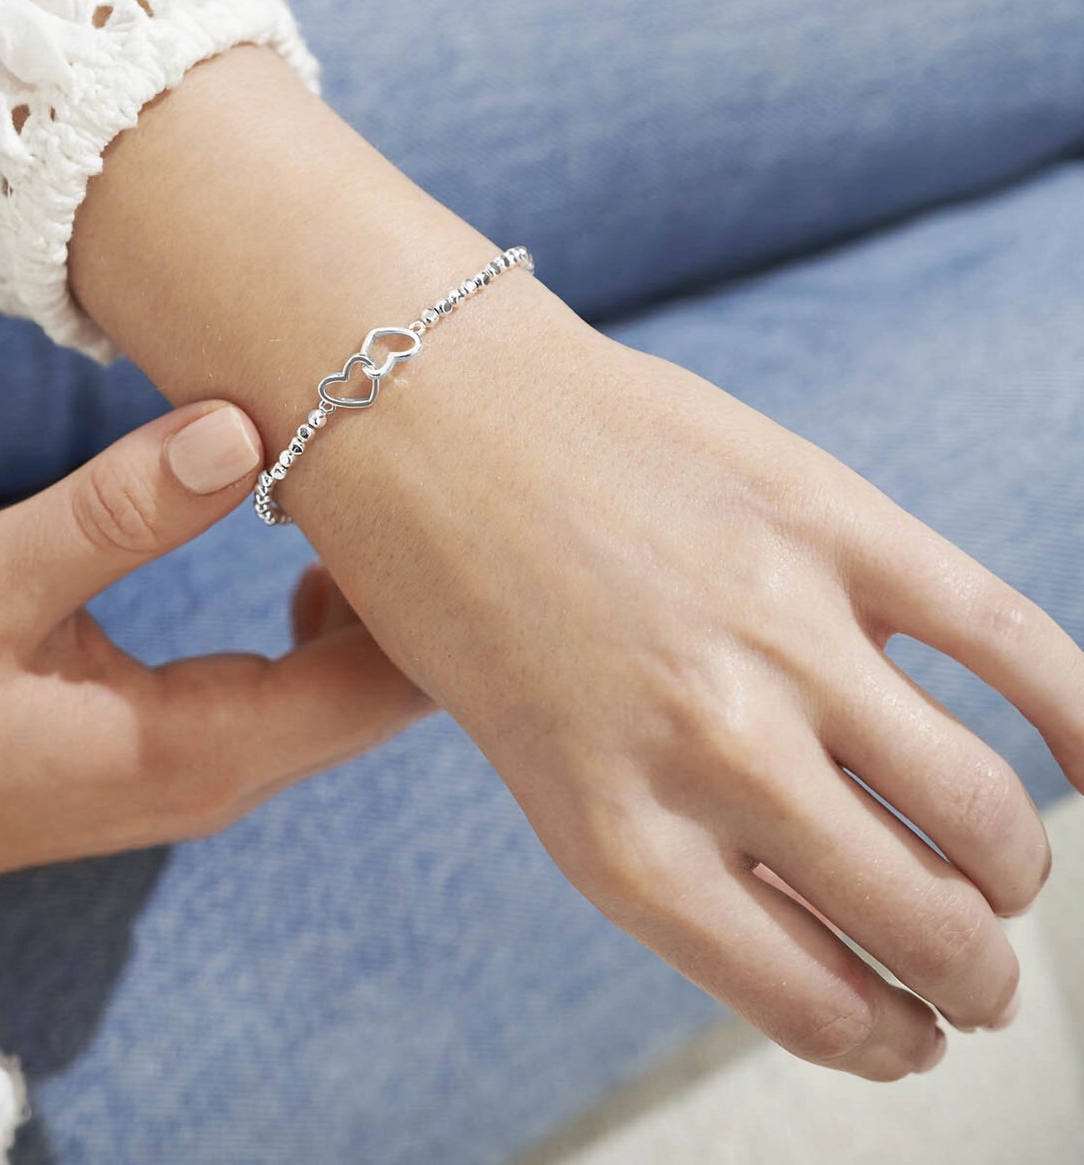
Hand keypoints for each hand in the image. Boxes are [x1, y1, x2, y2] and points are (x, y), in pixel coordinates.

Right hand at [0, 400, 429, 984]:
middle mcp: (227, 775)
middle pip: (386, 689)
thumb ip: (119, 512)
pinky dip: (315, 618)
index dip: (429, 582)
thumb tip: (246, 428)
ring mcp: (205, 771)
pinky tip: (287, 541)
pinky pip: (293, 689)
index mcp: (203, 746)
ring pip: (345, 689)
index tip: (413, 468)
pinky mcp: (175, 752)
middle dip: (412, 580)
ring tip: (338, 480)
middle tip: (388, 450)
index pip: (386, 682)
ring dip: (364, 593)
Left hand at [298, 296, 1070, 1079]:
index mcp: (616, 838)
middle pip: (920, 922)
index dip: (884, 1037)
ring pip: (981, 808)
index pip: (813, 1001)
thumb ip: (663, 835)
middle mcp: (710, 755)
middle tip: (977, 974)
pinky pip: (1007, 638)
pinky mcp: (826, 519)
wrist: (422, 403)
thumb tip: (810, 905)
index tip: (906, 1034)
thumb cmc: (446, 586)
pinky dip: (1080, 712)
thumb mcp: (525, 756)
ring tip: (1007, 878)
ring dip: (1015, 870)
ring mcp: (780, 631)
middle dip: (969, 976)